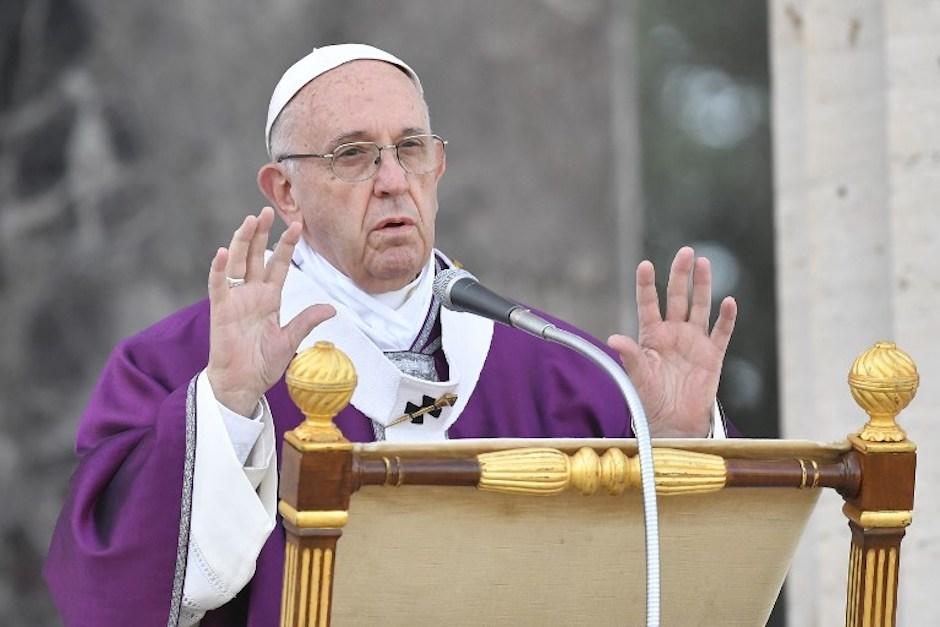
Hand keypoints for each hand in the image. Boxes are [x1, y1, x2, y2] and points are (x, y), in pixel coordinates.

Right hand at [207, 207, 334, 415]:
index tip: (297, 225)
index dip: (286, 245)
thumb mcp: (290, 340)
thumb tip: (332, 307)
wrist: (243, 385)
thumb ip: (306, 320)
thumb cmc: (262, 363)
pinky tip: (223, 252)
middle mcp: (252, 294)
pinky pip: (219, 286)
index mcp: (269, 298)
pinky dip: (220, 269)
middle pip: (256, 256)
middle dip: (262, 233)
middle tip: (268, 210)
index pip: (279, 265)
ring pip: (237, 264)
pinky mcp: (221, 311)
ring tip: (249, 220)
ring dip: (242, 242)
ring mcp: (235, 300)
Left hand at [607, 246, 736, 436]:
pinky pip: (721, 332)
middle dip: (680, 275)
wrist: (674, 422)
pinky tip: (729, 301)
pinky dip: (726, 317)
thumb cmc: (650, 399)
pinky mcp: (713, 354)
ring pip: (700, 307)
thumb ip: (629, 356)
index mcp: (651, 335)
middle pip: (677, 297)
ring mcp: (694, 341)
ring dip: (703, 286)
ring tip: (704, 263)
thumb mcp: (637, 377)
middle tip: (685, 252)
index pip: (648, 304)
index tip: (645, 265)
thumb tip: (614, 339)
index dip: (647, 285)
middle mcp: (673, 333)